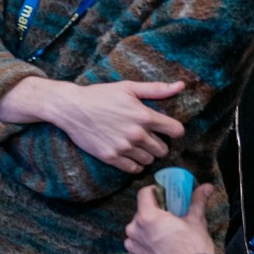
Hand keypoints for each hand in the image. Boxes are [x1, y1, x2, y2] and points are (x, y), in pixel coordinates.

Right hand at [48, 80, 186, 172]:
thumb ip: (156, 89)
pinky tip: (129, 155)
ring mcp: (124, 147)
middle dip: (159, 144)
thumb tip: (181, 85)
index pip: (176, 131)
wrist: (71, 108)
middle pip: (163, 149)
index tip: (167, 129)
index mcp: (145, 116)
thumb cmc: (100, 95)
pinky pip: (133, 168)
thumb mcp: (128, 88)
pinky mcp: (111, 157)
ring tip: (137, 146)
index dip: (174, 130)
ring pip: (149, 160)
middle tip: (149, 138)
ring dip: (146, 155)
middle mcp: (137, 134)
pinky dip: (134, 164)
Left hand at [125, 182, 218, 253]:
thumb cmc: (192, 251)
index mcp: (147, 217)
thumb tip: (206, 187)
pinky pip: (138, 243)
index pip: (144, 194)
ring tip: (168, 234)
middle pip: (142, 212)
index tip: (164, 194)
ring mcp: (133, 245)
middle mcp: (134, 230)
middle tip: (171, 217)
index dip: (154, 191)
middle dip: (155, 213)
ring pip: (139, 229)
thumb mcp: (196, 222)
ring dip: (150, 228)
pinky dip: (147, 242)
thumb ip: (197, 201)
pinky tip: (162, 247)